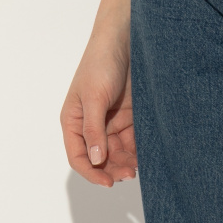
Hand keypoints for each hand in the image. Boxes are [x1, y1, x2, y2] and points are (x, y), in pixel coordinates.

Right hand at [62, 34, 135, 186]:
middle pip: (100, 159)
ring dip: (127, 162)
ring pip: (118, 153)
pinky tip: (147, 155)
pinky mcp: (129, 117)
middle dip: (113, 169)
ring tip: (140, 166)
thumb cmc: (101, 63)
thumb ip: (94, 129)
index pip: (78, 156)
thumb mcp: (94, 97)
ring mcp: (110, 122)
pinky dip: (139, 150)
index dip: (92, 173)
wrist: (125, 39)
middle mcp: (91, 125)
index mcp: (74, 121)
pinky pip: (133, 141)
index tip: (109, 183)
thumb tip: (96, 159)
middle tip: (130, 175)